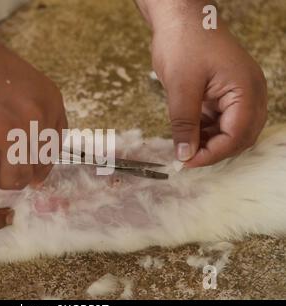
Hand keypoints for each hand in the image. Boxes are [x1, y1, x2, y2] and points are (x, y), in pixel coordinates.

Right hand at [0, 33, 67, 188]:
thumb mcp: (22, 81)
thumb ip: (33, 116)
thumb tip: (35, 168)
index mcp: (49, 102)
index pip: (53, 149)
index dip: (37, 160)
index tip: (23, 160)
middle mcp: (34, 121)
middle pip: (34, 171)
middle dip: (15, 169)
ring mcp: (7, 135)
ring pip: (13, 180)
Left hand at [138, 0, 266, 166]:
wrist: (180, 18)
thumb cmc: (184, 43)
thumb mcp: (181, 88)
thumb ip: (184, 124)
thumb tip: (185, 155)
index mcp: (246, 90)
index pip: (237, 135)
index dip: (212, 154)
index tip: (187, 163)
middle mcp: (249, 93)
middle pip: (240, 136)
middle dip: (214, 151)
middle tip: (186, 158)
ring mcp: (238, 93)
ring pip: (230, 130)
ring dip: (210, 142)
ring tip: (184, 146)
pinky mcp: (225, 92)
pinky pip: (221, 120)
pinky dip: (206, 131)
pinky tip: (188, 134)